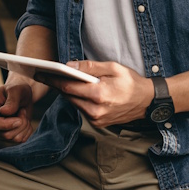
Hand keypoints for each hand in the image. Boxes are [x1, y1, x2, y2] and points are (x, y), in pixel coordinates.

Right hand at [0, 79, 38, 142]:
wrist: (23, 95)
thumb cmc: (17, 89)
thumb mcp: (16, 90)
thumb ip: (11, 101)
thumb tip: (3, 112)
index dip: (5, 125)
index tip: (19, 120)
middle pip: (5, 134)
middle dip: (20, 123)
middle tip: (22, 110)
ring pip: (14, 138)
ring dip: (24, 126)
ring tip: (23, 113)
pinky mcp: (9, 136)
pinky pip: (21, 140)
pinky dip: (27, 130)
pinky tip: (25, 120)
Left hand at [38, 60, 153, 127]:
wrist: (147, 102)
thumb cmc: (131, 82)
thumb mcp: (113, 68)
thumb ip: (90, 67)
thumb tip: (70, 66)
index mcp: (99, 95)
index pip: (69, 87)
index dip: (53, 79)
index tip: (41, 73)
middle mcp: (96, 110)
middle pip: (69, 96)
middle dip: (58, 85)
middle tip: (46, 74)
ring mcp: (96, 119)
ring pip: (74, 103)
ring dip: (68, 92)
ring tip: (59, 80)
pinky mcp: (98, 124)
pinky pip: (81, 109)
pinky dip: (78, 99)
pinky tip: (76, 90)